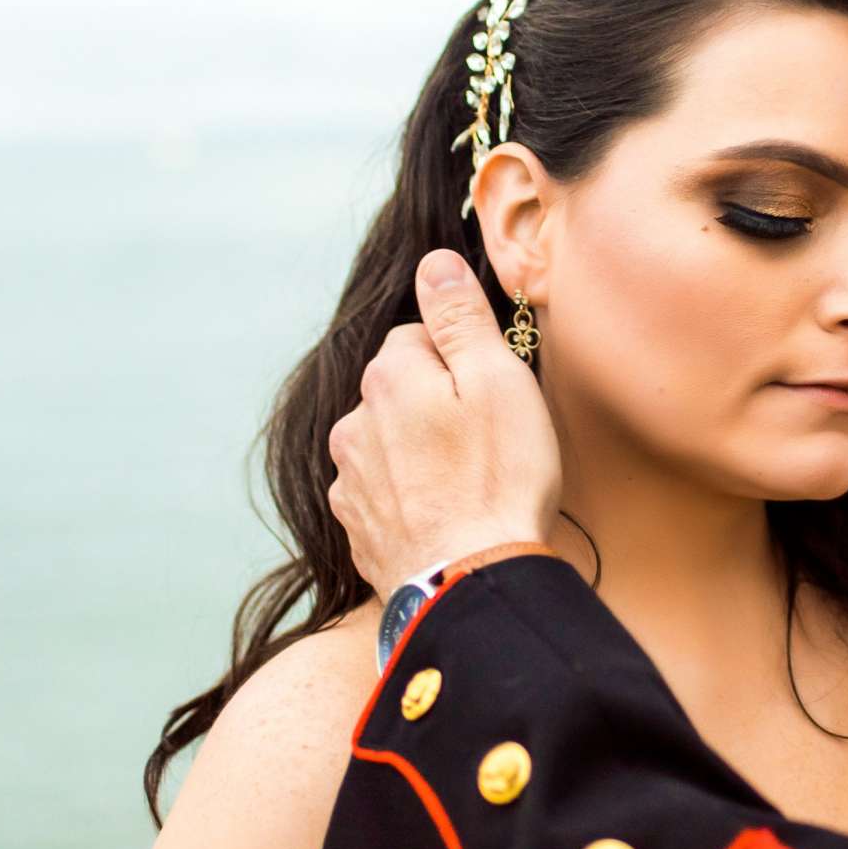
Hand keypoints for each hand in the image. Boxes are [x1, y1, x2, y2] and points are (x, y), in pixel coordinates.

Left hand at [326, 250, 562, 600]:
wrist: (470, 585)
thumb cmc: (497, 481)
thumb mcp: (496, 381)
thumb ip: (460, 318)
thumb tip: (433, 263)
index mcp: (388, 379)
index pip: (417, 338)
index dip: (461, 361)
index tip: (491, 394)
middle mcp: (353, 425)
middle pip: (399, 391)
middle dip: (435, 405)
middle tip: (487, 441)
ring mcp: (350, 481)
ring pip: (388, 443)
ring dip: (419, 453)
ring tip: (468, 485)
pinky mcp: (357, 530)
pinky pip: (384, 494)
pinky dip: (410, 498)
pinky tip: (446, 516)